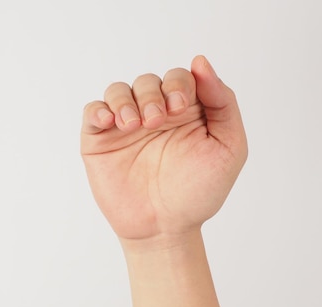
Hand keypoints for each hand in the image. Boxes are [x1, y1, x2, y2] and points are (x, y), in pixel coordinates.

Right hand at [81, 55, 246, 242]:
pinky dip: (99, 110)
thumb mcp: (228, 147)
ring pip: (119, 90)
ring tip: (134, 125)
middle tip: (156, 121)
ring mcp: (126, 126)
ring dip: (126, 101)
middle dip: (153, 95)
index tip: (180, 107)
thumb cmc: (199, 191)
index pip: (180, 77)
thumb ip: (223, 103)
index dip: (179, 83)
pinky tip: (111, 123)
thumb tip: (201, 62)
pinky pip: (93, 112)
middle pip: (149, 81)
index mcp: (186, 112)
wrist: (166, 229)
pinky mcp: (100, 141)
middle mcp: (154, 114)